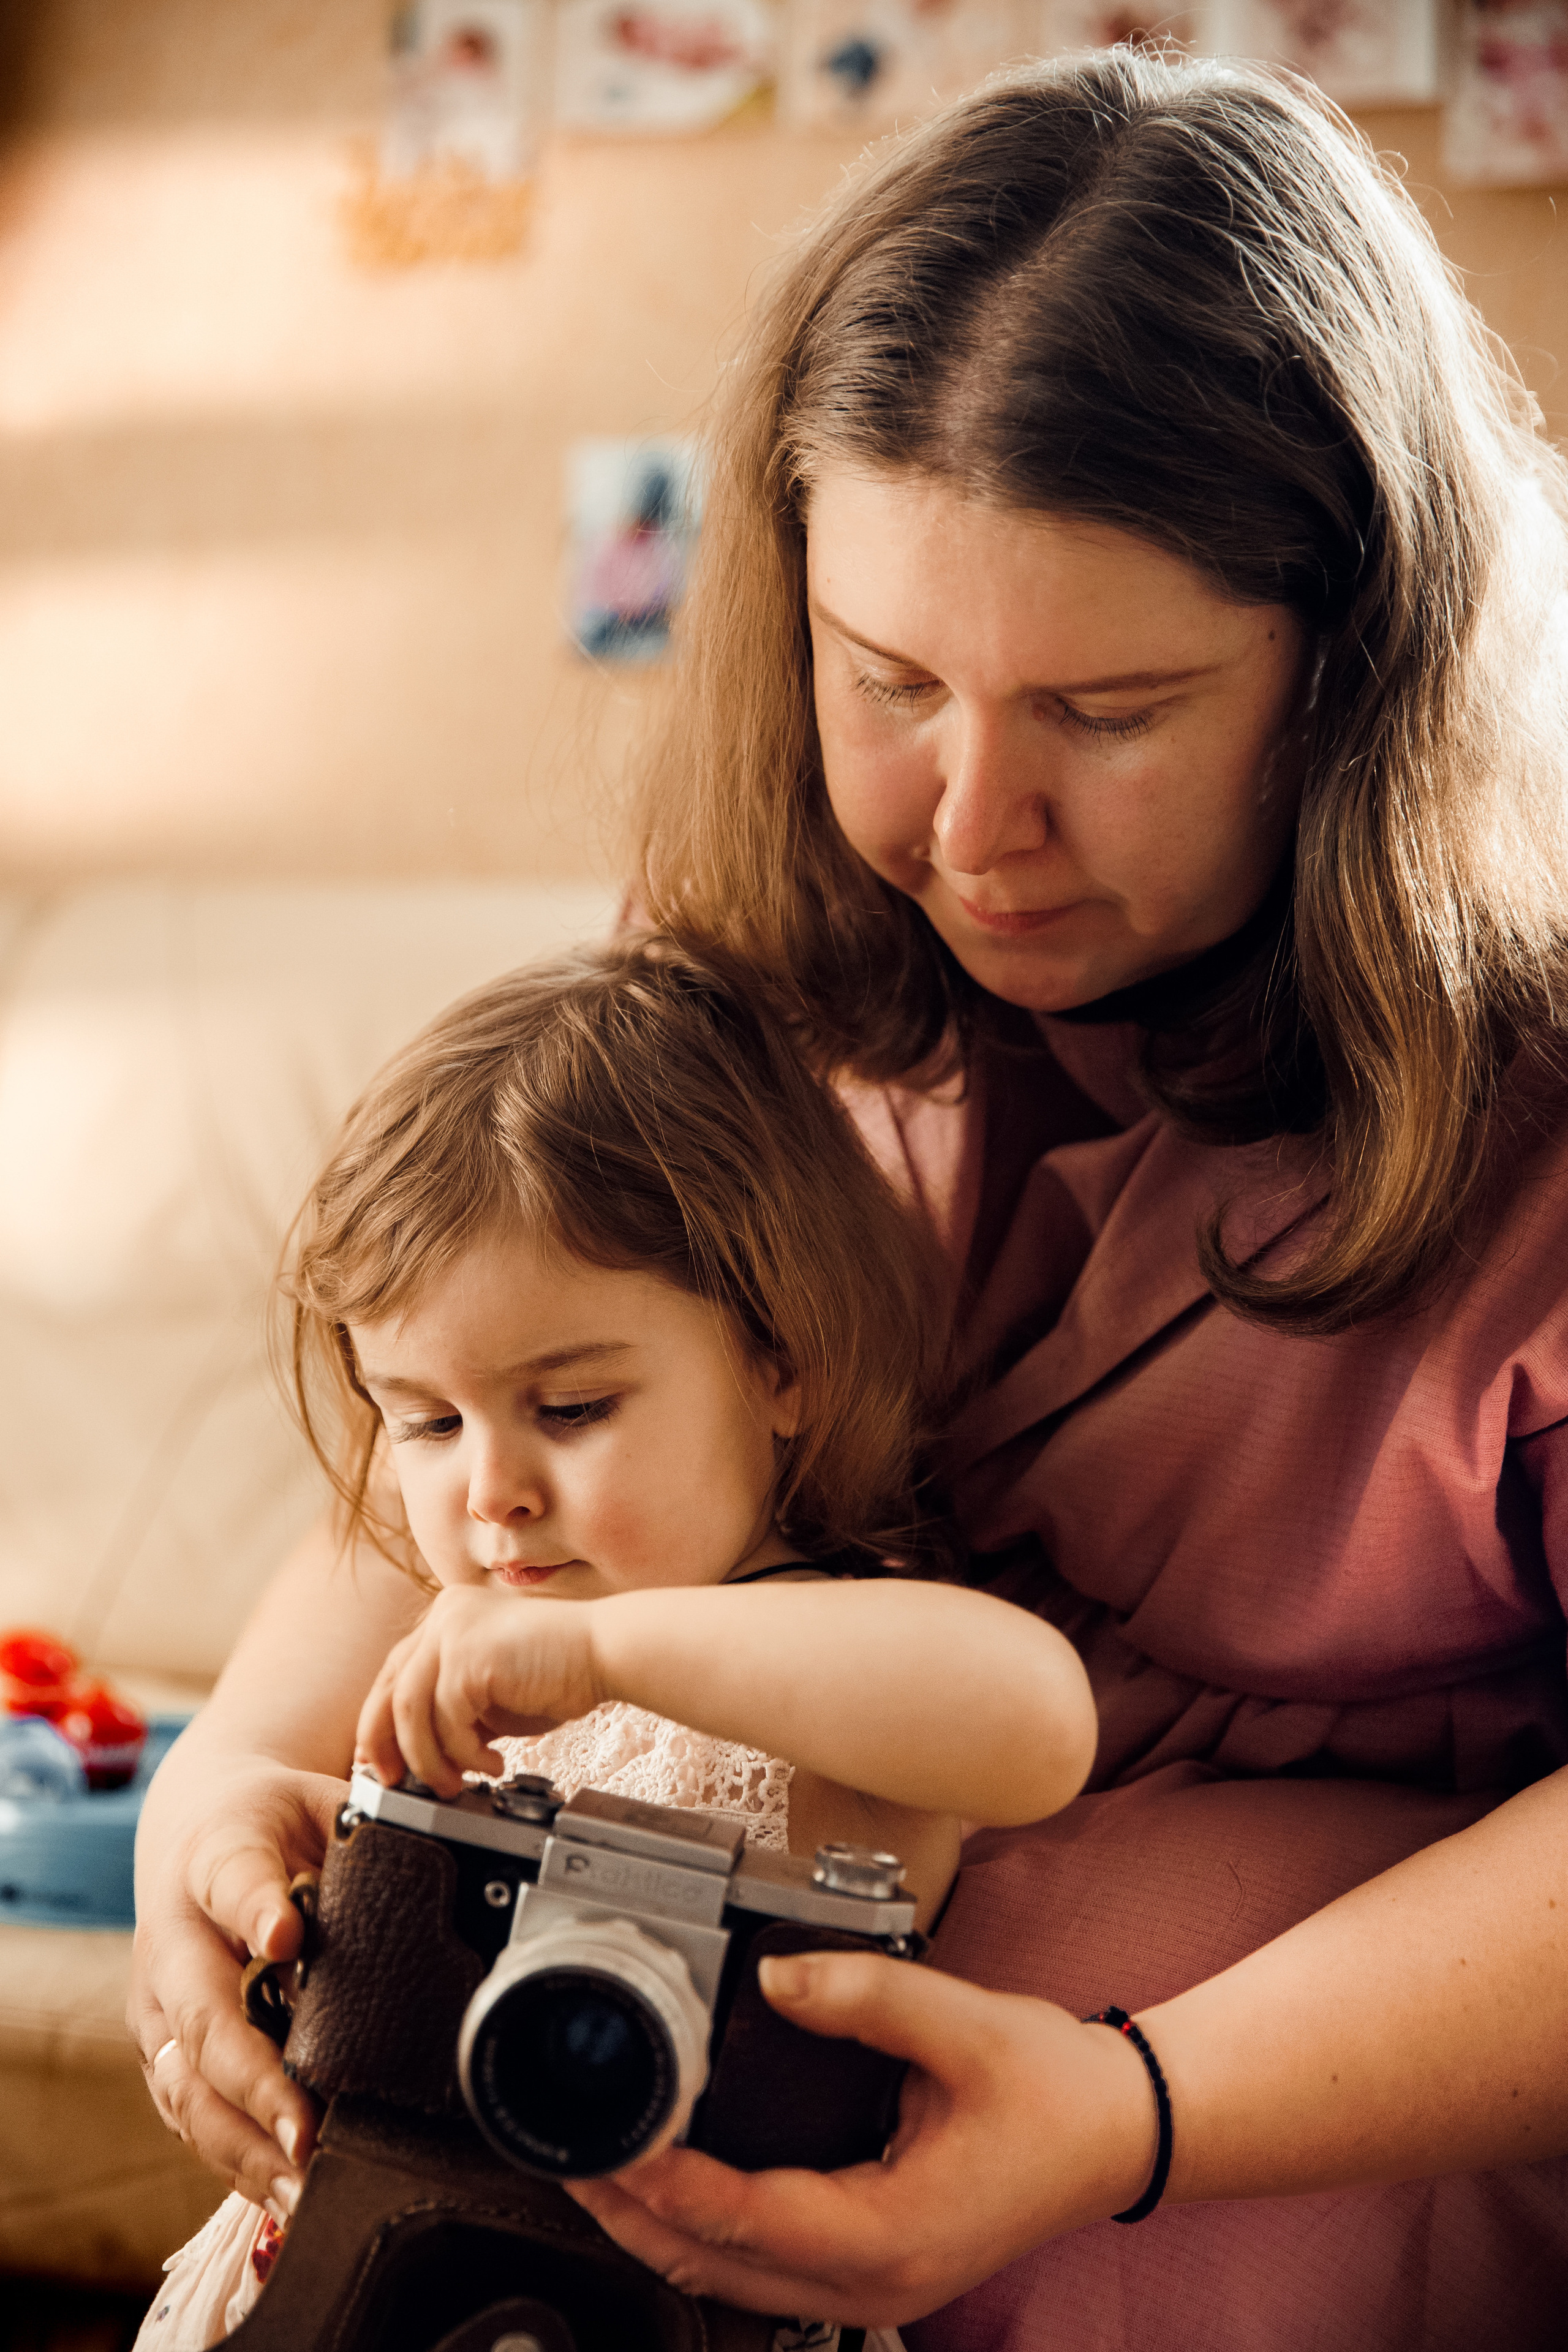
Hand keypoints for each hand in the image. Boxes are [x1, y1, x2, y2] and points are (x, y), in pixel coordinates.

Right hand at [129, 1756, 345, 2221]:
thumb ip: (363, 1832)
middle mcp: (171, 1941)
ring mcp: (157, 2008)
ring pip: (186, 2086)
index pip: (232, 1878)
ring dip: (242, 2142)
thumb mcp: (314, 1800)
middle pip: (199, 2015)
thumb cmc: (271, 1824)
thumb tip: (438, 1853)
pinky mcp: (162, 2056)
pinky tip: (281, 2191)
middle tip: (305, 2126)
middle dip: (251, 2077)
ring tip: (300, 2183)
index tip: (288, 1936)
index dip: (257, 1907)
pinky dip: (233, 2159)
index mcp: (213, 1858)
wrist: (197, 1832)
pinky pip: (190, 2116)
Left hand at [354, 1585, 600, 1794]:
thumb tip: (415, 1758)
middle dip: (385, 1745)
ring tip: (454, 1784)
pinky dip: (463, 1753)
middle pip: (387, 1690)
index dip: (380, 1723)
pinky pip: (445, 1720)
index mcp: (446, 1617)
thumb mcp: (491, 1695)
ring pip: (407, 1710)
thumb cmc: (560, 1672)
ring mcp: (452, 1630)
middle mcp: (443, 1615)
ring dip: (428, 1759)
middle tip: (396, 1783)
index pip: (394, 1674)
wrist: (606, 1652)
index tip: (381, 1762)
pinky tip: (492, 1762)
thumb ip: (453, 1713)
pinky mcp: (468, 1655)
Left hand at [567, 1951, 1157, 2328]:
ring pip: (735, 2282)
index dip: (670, 2183)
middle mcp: (875, 2280)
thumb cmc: (1056, 2090)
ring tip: (600, 2170)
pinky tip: (677, 2192)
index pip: (748, 2220)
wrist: (1120, 2130)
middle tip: (570, 2158)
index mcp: (892, 2233)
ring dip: (662, 2231)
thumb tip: (776, 1977)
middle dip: (636, 2217)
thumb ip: (867, 1995)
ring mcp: (876, 2287)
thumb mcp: (964, 2024)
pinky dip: (708, 2234)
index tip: (614, 2141)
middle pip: (720, 2269)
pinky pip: (765, 2269)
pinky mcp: (876, 2267)